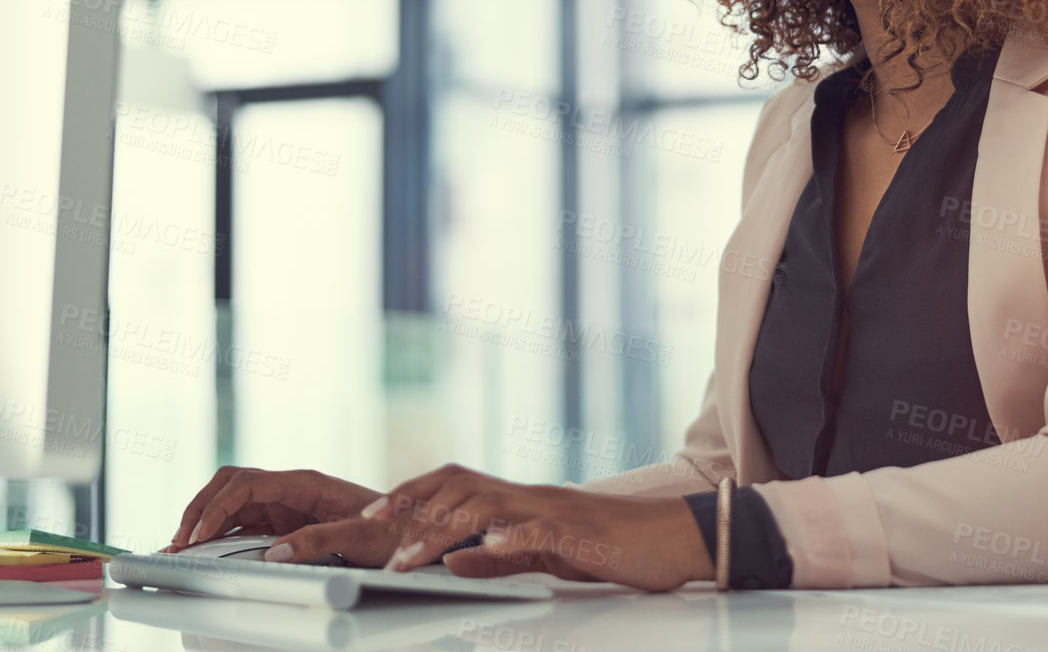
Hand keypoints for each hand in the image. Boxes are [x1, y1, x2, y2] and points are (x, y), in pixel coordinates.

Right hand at [165, 466, 397, 566]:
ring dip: (204, 522)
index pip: (247, 483)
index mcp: (305, 483)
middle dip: (201, 509)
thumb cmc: (392, 531)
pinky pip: (243, 523)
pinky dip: (219, 535)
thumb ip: (319, 542)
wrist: (412, 532)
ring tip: (179, 549)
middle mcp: (291, 488)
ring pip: (232, 504)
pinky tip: (203, 552)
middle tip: (179, 542)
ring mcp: (285, 504)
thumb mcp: (360, 538)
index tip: (197, 535)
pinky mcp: (284, 522)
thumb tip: (275, 555)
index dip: (217, 507)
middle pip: (230, 485)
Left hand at [362, 462, 713, 591]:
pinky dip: (505, 540)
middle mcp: (530, 496)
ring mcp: (553, 510)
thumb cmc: (615, 546)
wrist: (675, 537)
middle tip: (372, 529)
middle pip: (458, 484)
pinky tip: (481, 553)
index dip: (411, 493)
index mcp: (520, 501)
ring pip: (485, 506)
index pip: (455, 484)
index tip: (373, 513)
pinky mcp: (579, 532)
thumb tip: (450, 563)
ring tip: (410, 558)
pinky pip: (536, 531)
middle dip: (409, 503)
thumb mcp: (545, 557)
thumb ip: (499, 558)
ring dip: (441, 531)